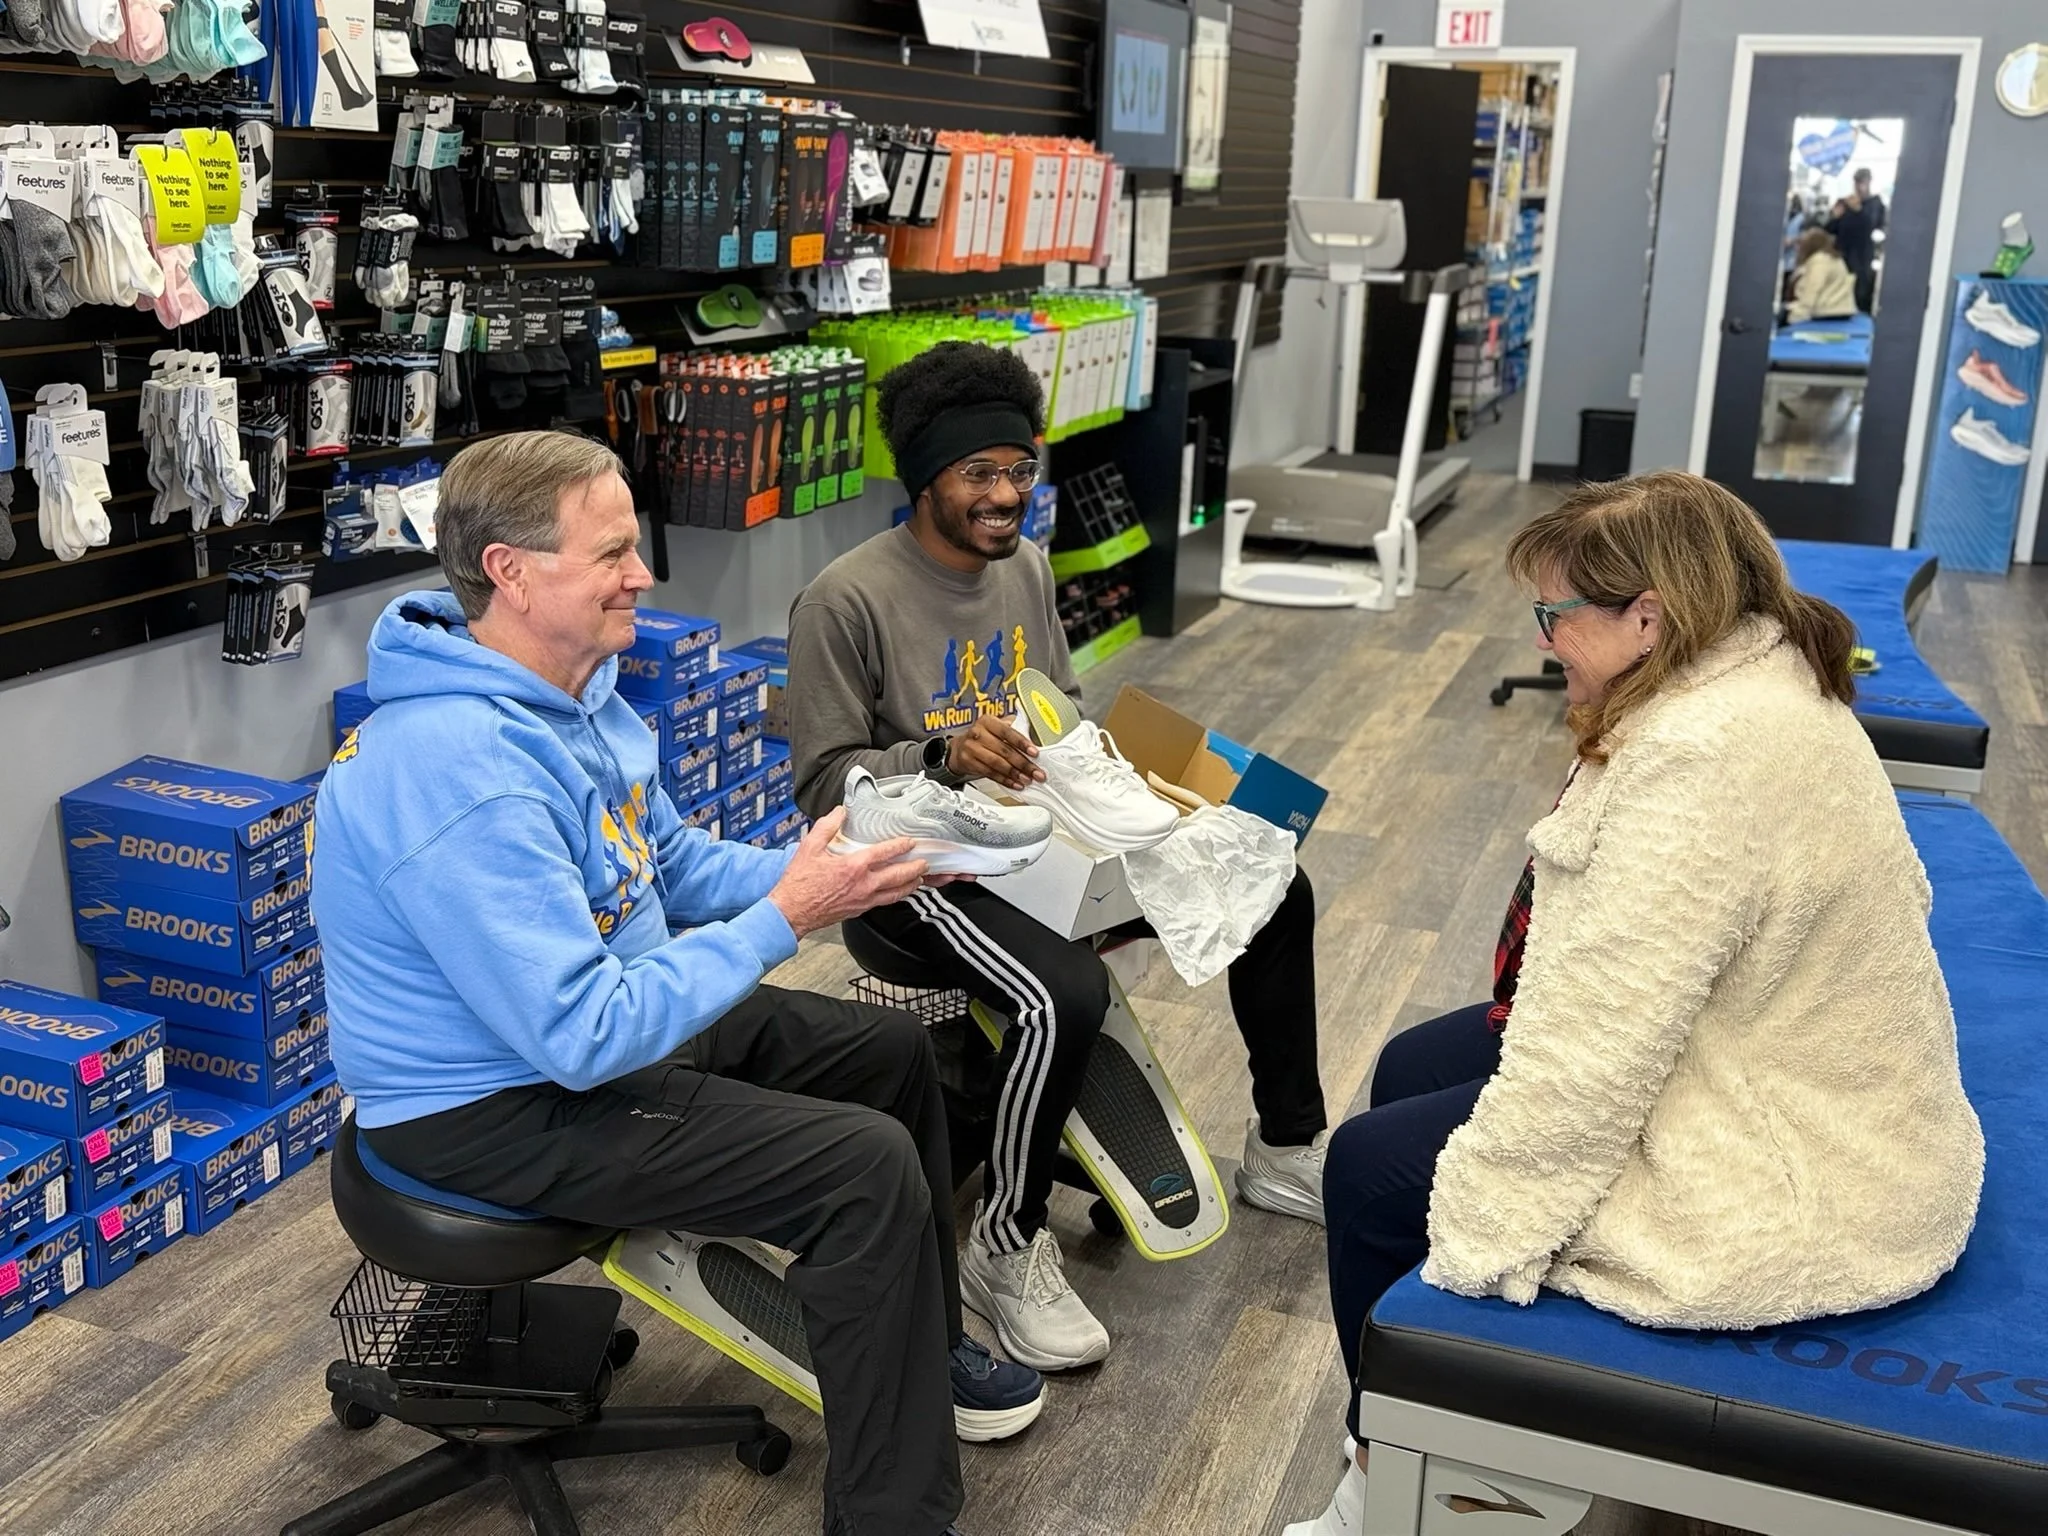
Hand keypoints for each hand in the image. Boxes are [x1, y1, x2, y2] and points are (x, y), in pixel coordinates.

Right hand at [768, 809, 928, 937]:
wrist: (791, 912)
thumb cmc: (799, 883)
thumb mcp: (809, 847)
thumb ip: (827, 827)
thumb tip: (840, 813)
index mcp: (853, 866)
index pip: (885, 853)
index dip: (901, 845)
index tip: (910, 841)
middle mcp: (863, 884)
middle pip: (899, 875)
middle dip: (915, 868)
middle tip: (925, 862)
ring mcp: (863, 899)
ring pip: (896, 893)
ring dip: (911, 884)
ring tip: (920, 878)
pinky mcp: (860, 910)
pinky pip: (886, 902)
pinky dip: (898, 896)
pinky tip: (900, 893)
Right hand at [945, 716, 1042, 791]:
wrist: (958, 748)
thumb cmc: (982, 737)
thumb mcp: (994, 728)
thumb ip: (1012, 730)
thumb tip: (1034, 738)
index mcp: (988, 721)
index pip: (1007, 732)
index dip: (1022, 743)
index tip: (1035, 753)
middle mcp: (978, 733)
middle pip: (1004, 750)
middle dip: (1023, 763)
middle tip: (1036, 772)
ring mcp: (971, 748)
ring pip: (997, 763)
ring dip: (1015, 774)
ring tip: (1027, 779)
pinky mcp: (969, 762)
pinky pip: (990, 773)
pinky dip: (1005, 780)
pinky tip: (1015, 783)